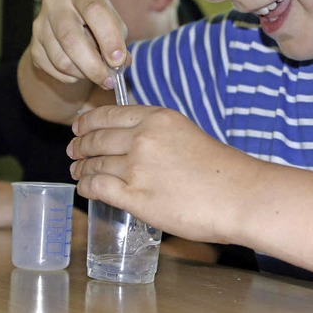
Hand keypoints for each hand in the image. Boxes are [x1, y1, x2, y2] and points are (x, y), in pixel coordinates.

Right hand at [29, 0, 128, 87]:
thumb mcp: (112, 22)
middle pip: (71, 39)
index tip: (118, 60)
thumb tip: (120, 64)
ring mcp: (40, 24)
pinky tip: (80, 71)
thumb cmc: (97, 22)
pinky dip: (71, 77)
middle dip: (93, 66)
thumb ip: (118, 40)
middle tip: (109, 81)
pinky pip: (53, 70)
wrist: (67, 26)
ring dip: (83, 74)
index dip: (108, 37)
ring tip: (96, 73)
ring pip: (61, 60)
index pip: (94, 10)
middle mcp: (55, 2)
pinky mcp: (33, 46)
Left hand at [68, 105, 255, 244]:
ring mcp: (137, 168)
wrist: (239, 195)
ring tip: (77, 172)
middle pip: (96, 139)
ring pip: (94, 164)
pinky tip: (85, 188)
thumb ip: (156, 133)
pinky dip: (86, 186)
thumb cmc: (220, 168)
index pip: (108, 114)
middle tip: (73, 151)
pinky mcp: (136, 197)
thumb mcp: (184, 133)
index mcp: (156, 118)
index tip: (78, 127)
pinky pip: (98, 187)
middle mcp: (142, 138)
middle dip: (80, 145)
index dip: (87, 122)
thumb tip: (129, 141)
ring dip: (81, 168)